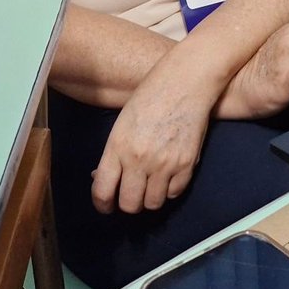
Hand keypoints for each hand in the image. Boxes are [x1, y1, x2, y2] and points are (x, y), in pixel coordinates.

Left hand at [91, 71, 213, 214]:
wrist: (184, 82)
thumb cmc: (150, 96)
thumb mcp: (122, 123)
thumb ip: (113, 154)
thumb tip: (103, 178)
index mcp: (118, 147)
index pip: (103, 191)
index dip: (102, 204)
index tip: (106, 206)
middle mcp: (139, 159)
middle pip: (130, 204)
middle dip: (128, 203)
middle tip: (132, 194)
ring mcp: (164, 163)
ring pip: (153, 203)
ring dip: (150, 198)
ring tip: (151, 186)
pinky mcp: (186, 164)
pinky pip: (175, 192)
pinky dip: (170, 189)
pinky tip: (168, 176)